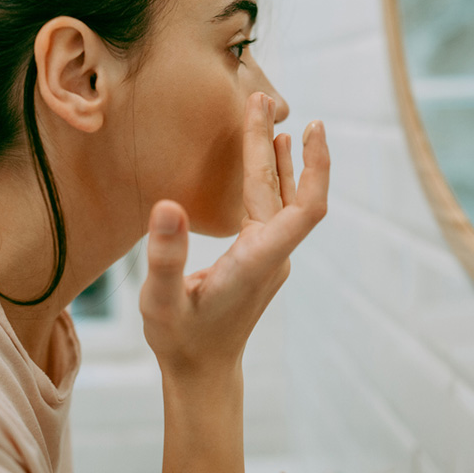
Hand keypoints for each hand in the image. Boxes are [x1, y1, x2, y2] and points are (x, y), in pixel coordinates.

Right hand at [139, 92, 329, 380]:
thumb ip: (166, 256)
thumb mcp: (161, 301)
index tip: (309, 128)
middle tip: (260, 99)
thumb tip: (168, 205)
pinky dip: (272, 177)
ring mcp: (270, 256)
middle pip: (287, 192)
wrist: (201, 373)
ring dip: (279, 158)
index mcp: (258, 261)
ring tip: (271, 116)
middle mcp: (272, 255)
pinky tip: (269, 157)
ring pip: (282, 198)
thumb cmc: (180, 340)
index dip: (313, 168)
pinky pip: (274, 208)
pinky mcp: (261, 257)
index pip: (304, 210)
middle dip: (275, 144)